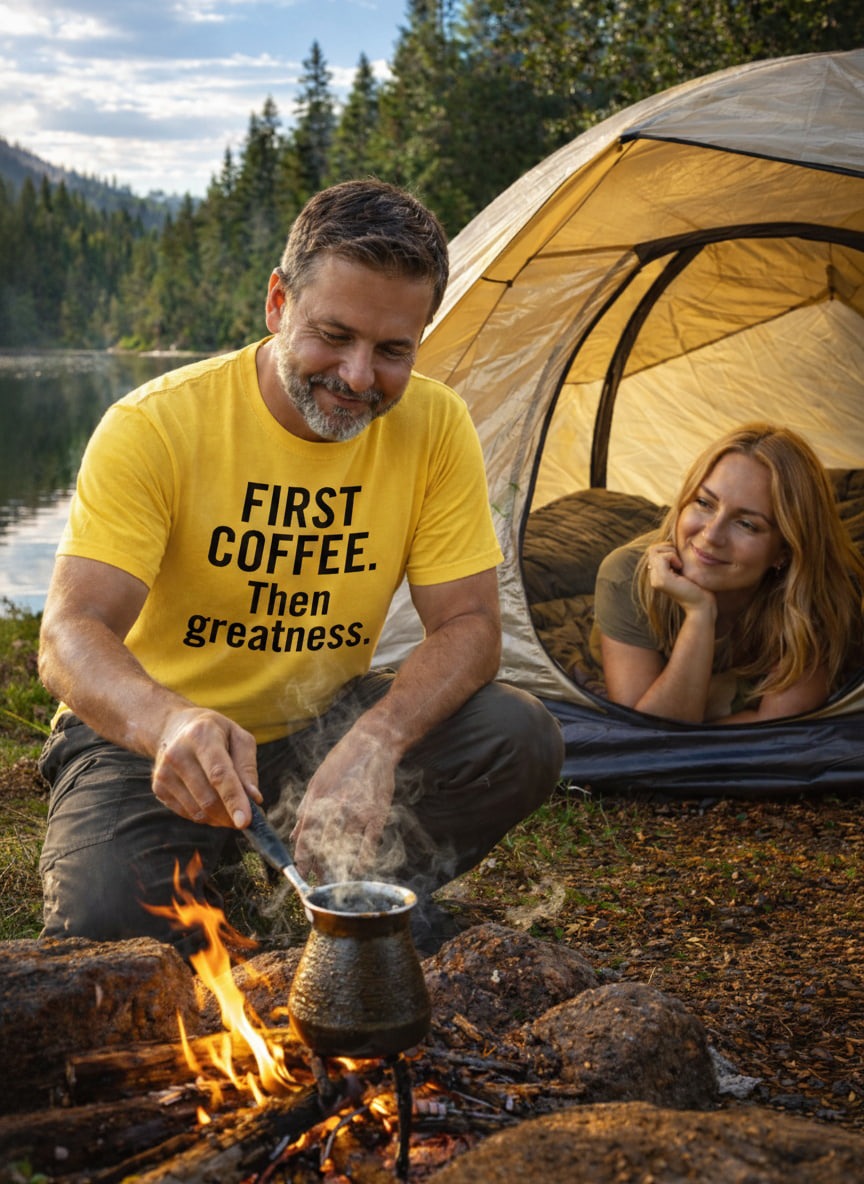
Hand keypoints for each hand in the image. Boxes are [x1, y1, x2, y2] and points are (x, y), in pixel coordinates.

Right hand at [151, 706, 260, 827]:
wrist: (173, 728)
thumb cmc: (215, 733)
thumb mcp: (239, 738)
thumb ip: (247, 767)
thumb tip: (254, 798)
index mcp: (201, 736)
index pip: (219, 774)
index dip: (233, 799)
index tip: (246, 822)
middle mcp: (177, 754)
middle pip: (208, 798)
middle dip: (230, 815)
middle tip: (248, 819)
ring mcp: (164, 773)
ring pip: (198, 812)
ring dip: (220, 818)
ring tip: (231, 809)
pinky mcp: (158, 788)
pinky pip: (188, 814)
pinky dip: (206, 816)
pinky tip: (212, 803)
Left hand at [291, 727, 398, 882]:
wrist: (373, 744)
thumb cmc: (342, 761)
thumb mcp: (317, 781)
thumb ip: (305, 809)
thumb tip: (294, 835)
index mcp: (318, 801)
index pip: (305, 838)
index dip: (302, 859)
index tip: (301, 874)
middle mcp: (335, 809)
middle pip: (323, 849)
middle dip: (319, 869)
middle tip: (317, 882)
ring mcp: (357, 813)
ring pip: (345, 850)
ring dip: (338, 870)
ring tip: (334, 882)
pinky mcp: (377, 815)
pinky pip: (368, 846)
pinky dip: (362, 862)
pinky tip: (356, 872)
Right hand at [645, 543, 714, 613]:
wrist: (702, 605)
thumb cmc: (699, 587)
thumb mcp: (685, 568)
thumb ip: (676, 559)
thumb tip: (673, 543)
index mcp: (657, 575)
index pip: (653, 551)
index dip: (667, 549)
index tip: (680, 560)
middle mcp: (653, 577)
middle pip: (652, 549)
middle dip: (668, 548)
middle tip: (680, 561)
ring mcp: (655, 579)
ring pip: (655, 551)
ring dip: (671, 553)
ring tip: (680, 565)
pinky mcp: (661, 580)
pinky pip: (662, 557)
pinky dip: (672, 557)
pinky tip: (680, 567)